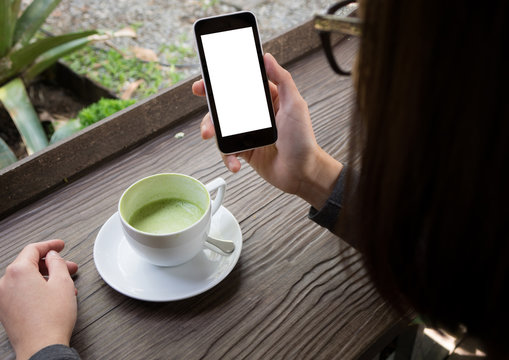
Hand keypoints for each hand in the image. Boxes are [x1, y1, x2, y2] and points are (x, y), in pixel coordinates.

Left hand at [0, 240, 77, 359]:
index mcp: (18, 272)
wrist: (41, 347)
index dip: (50, 245)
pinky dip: (36, 288)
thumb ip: (57, 263)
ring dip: (46, 277)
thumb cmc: (52, 318)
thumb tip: (53, 256)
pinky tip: (53, 295)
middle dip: (51, 264)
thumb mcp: (62, 282)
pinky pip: (21, 291)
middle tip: (68, 266)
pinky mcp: (6, 311)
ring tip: (65, 284)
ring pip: (25, 279)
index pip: (33, 249)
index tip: (60, 245)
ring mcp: (3, 298)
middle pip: (28, 264)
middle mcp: (5, 283)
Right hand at [192, 53, 342, 208]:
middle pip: (224, 106)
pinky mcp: (244, 151)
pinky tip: (234, 162)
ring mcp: (248, 133)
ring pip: (222, 128)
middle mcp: (255, 115)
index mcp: (267, 99)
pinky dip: (228, 157)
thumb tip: (267, 57)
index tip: (206, 81)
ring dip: (214, 132)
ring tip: (211, 136)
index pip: (240, 85)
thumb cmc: (303, 140)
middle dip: (211, 109)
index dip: (221, 82)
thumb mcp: (295, 104)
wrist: (302, 173)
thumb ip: (282, 79)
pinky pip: (228, 150)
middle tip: (203, 106)